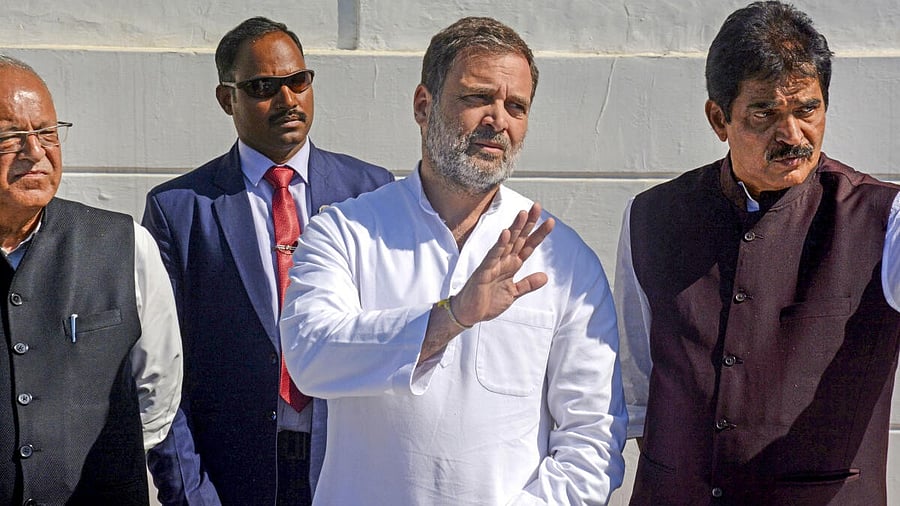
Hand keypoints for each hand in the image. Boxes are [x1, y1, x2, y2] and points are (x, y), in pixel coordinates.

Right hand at [451, 203, 554, 325]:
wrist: (469, 313)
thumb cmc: (488, 301)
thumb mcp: (513, 294)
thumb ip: (527, 284)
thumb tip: (545, 276)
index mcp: (511, 265)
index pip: (528, 246)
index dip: (539, 234)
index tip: (550, 222)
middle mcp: (504, 261)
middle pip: (519, 238)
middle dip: (528, 223)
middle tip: (537, 207)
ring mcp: (493, 264)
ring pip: (506, 243)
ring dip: (515, 228)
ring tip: (523, 214)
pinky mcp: (484, 271)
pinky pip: (492, 256)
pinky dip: (499, 245)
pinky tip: (505, 234)